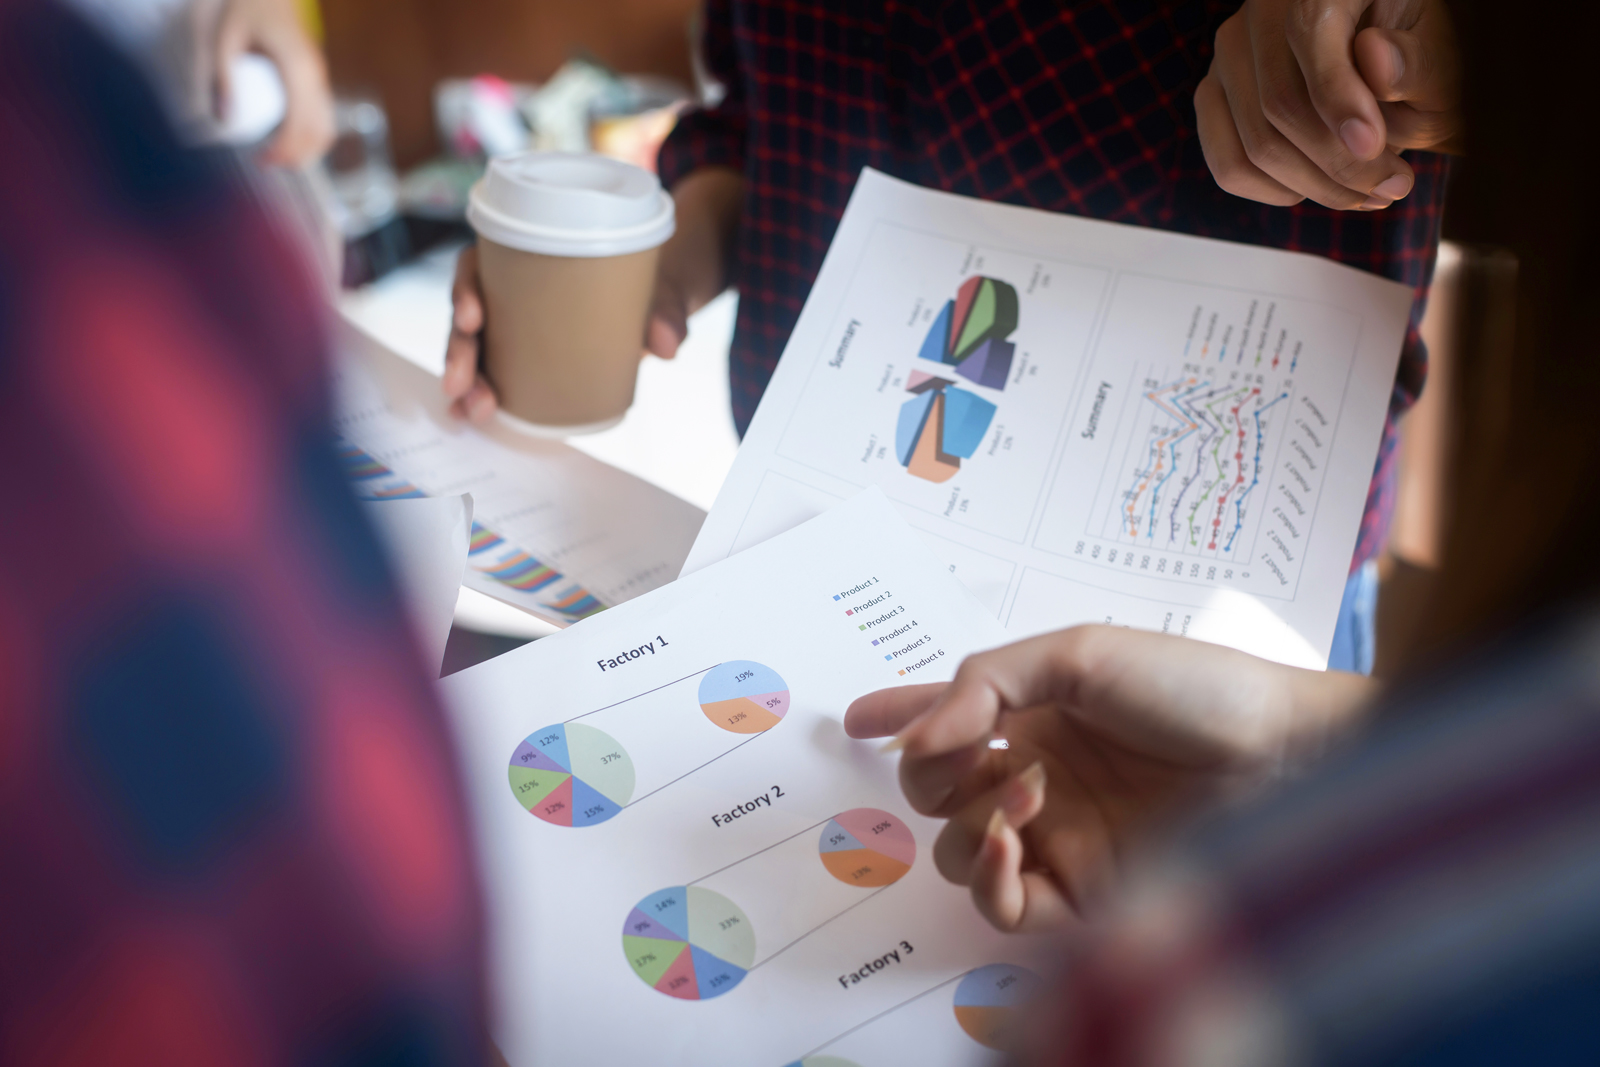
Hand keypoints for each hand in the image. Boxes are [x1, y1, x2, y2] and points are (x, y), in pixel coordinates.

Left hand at [214, 0, 334, 167]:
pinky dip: (311, 135)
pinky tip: (289, 141)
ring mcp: (320, 77)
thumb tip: (222, 121)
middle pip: (318, 131)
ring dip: (307, 150)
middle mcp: (315, 75)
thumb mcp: (224, 40)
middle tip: (265, 165)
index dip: (283, 149)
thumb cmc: (245, 9)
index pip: (299, 123)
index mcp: (297, 68)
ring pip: (326, 127)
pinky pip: (324, 115)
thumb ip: (223, 79)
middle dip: (295, 156)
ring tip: (278, 159)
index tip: (261, 161)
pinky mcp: (317, 77)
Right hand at [443, 167, 744, 423]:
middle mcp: (511, 288)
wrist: (659, 307)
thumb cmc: (651, 287)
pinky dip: (475, 394)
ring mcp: (514, 325)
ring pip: (473, 348)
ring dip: (464, 381)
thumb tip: (668, 345)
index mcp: (529, 256)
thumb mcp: (661, 291)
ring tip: (471, 411)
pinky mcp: (523, 355)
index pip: (480, 264)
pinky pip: (490, 371)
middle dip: (459, 351)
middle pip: (467, 315)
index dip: (465, 288)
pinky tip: (466, 418)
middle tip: (463, 385)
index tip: (473, 317)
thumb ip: (667, 313)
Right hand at [844, 626, 1374, 931]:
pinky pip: (1003, 905)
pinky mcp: (1081, 891)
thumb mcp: (1080, 652)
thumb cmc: (1193, 687)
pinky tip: (1016, 840)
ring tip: (1029, 789)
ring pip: (958, 851)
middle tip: (973, 751)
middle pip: (934, 794)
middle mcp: (1034, 776)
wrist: (1283, 753)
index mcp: (1031, 714)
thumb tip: (914, 734)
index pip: (945, 721)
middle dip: (930, 773)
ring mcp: (1055, 836)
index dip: (896, 718)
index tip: (855, 720)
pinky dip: (991, 877)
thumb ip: (984, 681)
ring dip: (971, 819)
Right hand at [1195, 0, 1461, 209]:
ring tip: (1367, 194)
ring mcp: (1230, 54)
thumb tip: (1375, 59)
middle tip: (1393, 186)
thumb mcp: (1440, 54)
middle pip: (1278, 102)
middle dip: (1339, 161)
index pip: (1308, 28)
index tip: (1373, 146)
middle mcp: (1263, 6)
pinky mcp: (1214, 96)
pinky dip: (1275, 191)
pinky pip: (1229, 163)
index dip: (1337, 94)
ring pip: (1256, 143)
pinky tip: (1318, 189)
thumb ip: (1417, 58)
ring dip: (1316, 185)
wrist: (1385, 68)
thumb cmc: (1416, 60)